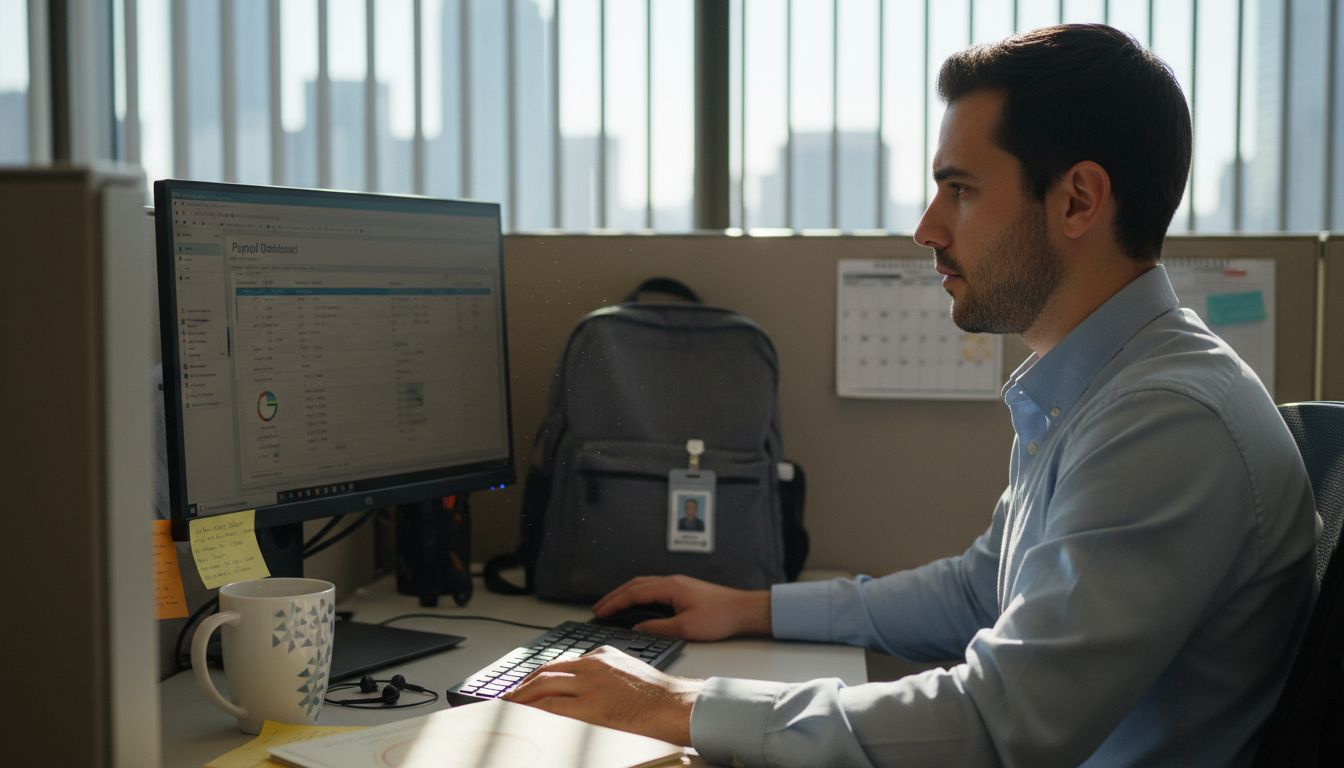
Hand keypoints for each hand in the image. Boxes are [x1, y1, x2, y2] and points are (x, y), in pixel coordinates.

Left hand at [502, 645, 701, 744]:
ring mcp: (590, 684)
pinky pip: (553, 707)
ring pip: (543, 687)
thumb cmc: (657, 695)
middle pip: (545, 672)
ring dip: (520, 698)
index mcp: (600, 655)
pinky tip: (524, 717)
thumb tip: (581, 689)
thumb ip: (602, 674)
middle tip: (506, 697)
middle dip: (521, 686)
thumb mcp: (626, 671)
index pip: (558, 664)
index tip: (524, 685)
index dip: (536, 676)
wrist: (675, 704)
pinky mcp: (591, 705)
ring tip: (507, 707)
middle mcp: (592, 665)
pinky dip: (534, 711)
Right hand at [593, 575, 771, 640]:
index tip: (599, 612)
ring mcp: (677, 584)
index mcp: (670, 587)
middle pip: (635, 585)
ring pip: (644, 585)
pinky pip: (653, 589)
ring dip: (626, 594)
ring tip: (612, 606)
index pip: (634, 593)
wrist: (743, 610)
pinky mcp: (683, 590)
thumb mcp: (686, 628)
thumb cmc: (720, 617)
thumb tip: (637, 629)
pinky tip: (636, 604)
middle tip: (598, 608)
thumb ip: (658, 628)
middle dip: (615, 596)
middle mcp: (671, 582)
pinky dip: (638, 595)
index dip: (614, 603)